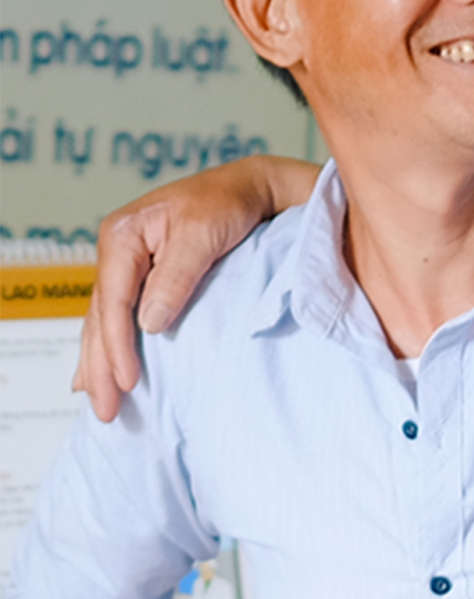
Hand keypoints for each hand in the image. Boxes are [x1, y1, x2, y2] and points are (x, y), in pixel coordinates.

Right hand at [76, 157, 318, 420]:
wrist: (250, 187)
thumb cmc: (228, 202)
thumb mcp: (203, 234)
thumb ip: (175, 278)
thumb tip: (149, 325)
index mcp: (122, 235)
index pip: (113, 301)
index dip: (117, 345)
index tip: (128, 382)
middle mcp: (117, 249)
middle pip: (102, 317)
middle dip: (100, 366)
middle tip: (105, 410)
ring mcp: (127, 263)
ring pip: (105, 321)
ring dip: (100, 362)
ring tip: (98, 401)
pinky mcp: (143, 274)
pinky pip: (119, 316)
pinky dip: (110, 345)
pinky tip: (101, 372)